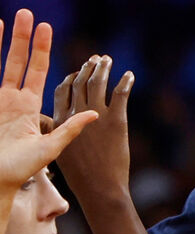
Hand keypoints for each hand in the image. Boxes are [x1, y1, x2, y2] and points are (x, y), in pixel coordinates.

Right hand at [0, 10, 96, 192]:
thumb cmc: (22, 169)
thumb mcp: (51, 148)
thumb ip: (71, 129)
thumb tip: (98, 115)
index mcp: (29, 108)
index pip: (37, 72)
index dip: (41, 52)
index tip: (48, 31)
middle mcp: (11, 100)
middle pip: (18, 62)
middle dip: (24, 39)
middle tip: (28, 14)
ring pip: (0, 63)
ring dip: (6, 40)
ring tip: (13, 17)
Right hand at [54, 55, 133, 208]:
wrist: (100, 188)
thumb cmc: (83, 176)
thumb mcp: (61, 152)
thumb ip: (57, 132)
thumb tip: (51, 122)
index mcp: (60, 120)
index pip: (63, 89)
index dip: (71, 77)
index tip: (79, 71)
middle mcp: (76, 113)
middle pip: (79, 81)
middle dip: (87, 67)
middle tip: (96, 60)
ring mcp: (96, 115)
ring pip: (97, 82)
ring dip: (103, 68)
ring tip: (108, 60)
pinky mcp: (116, 121)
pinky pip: (120, 94)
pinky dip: (124, 82)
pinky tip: (129, 75)